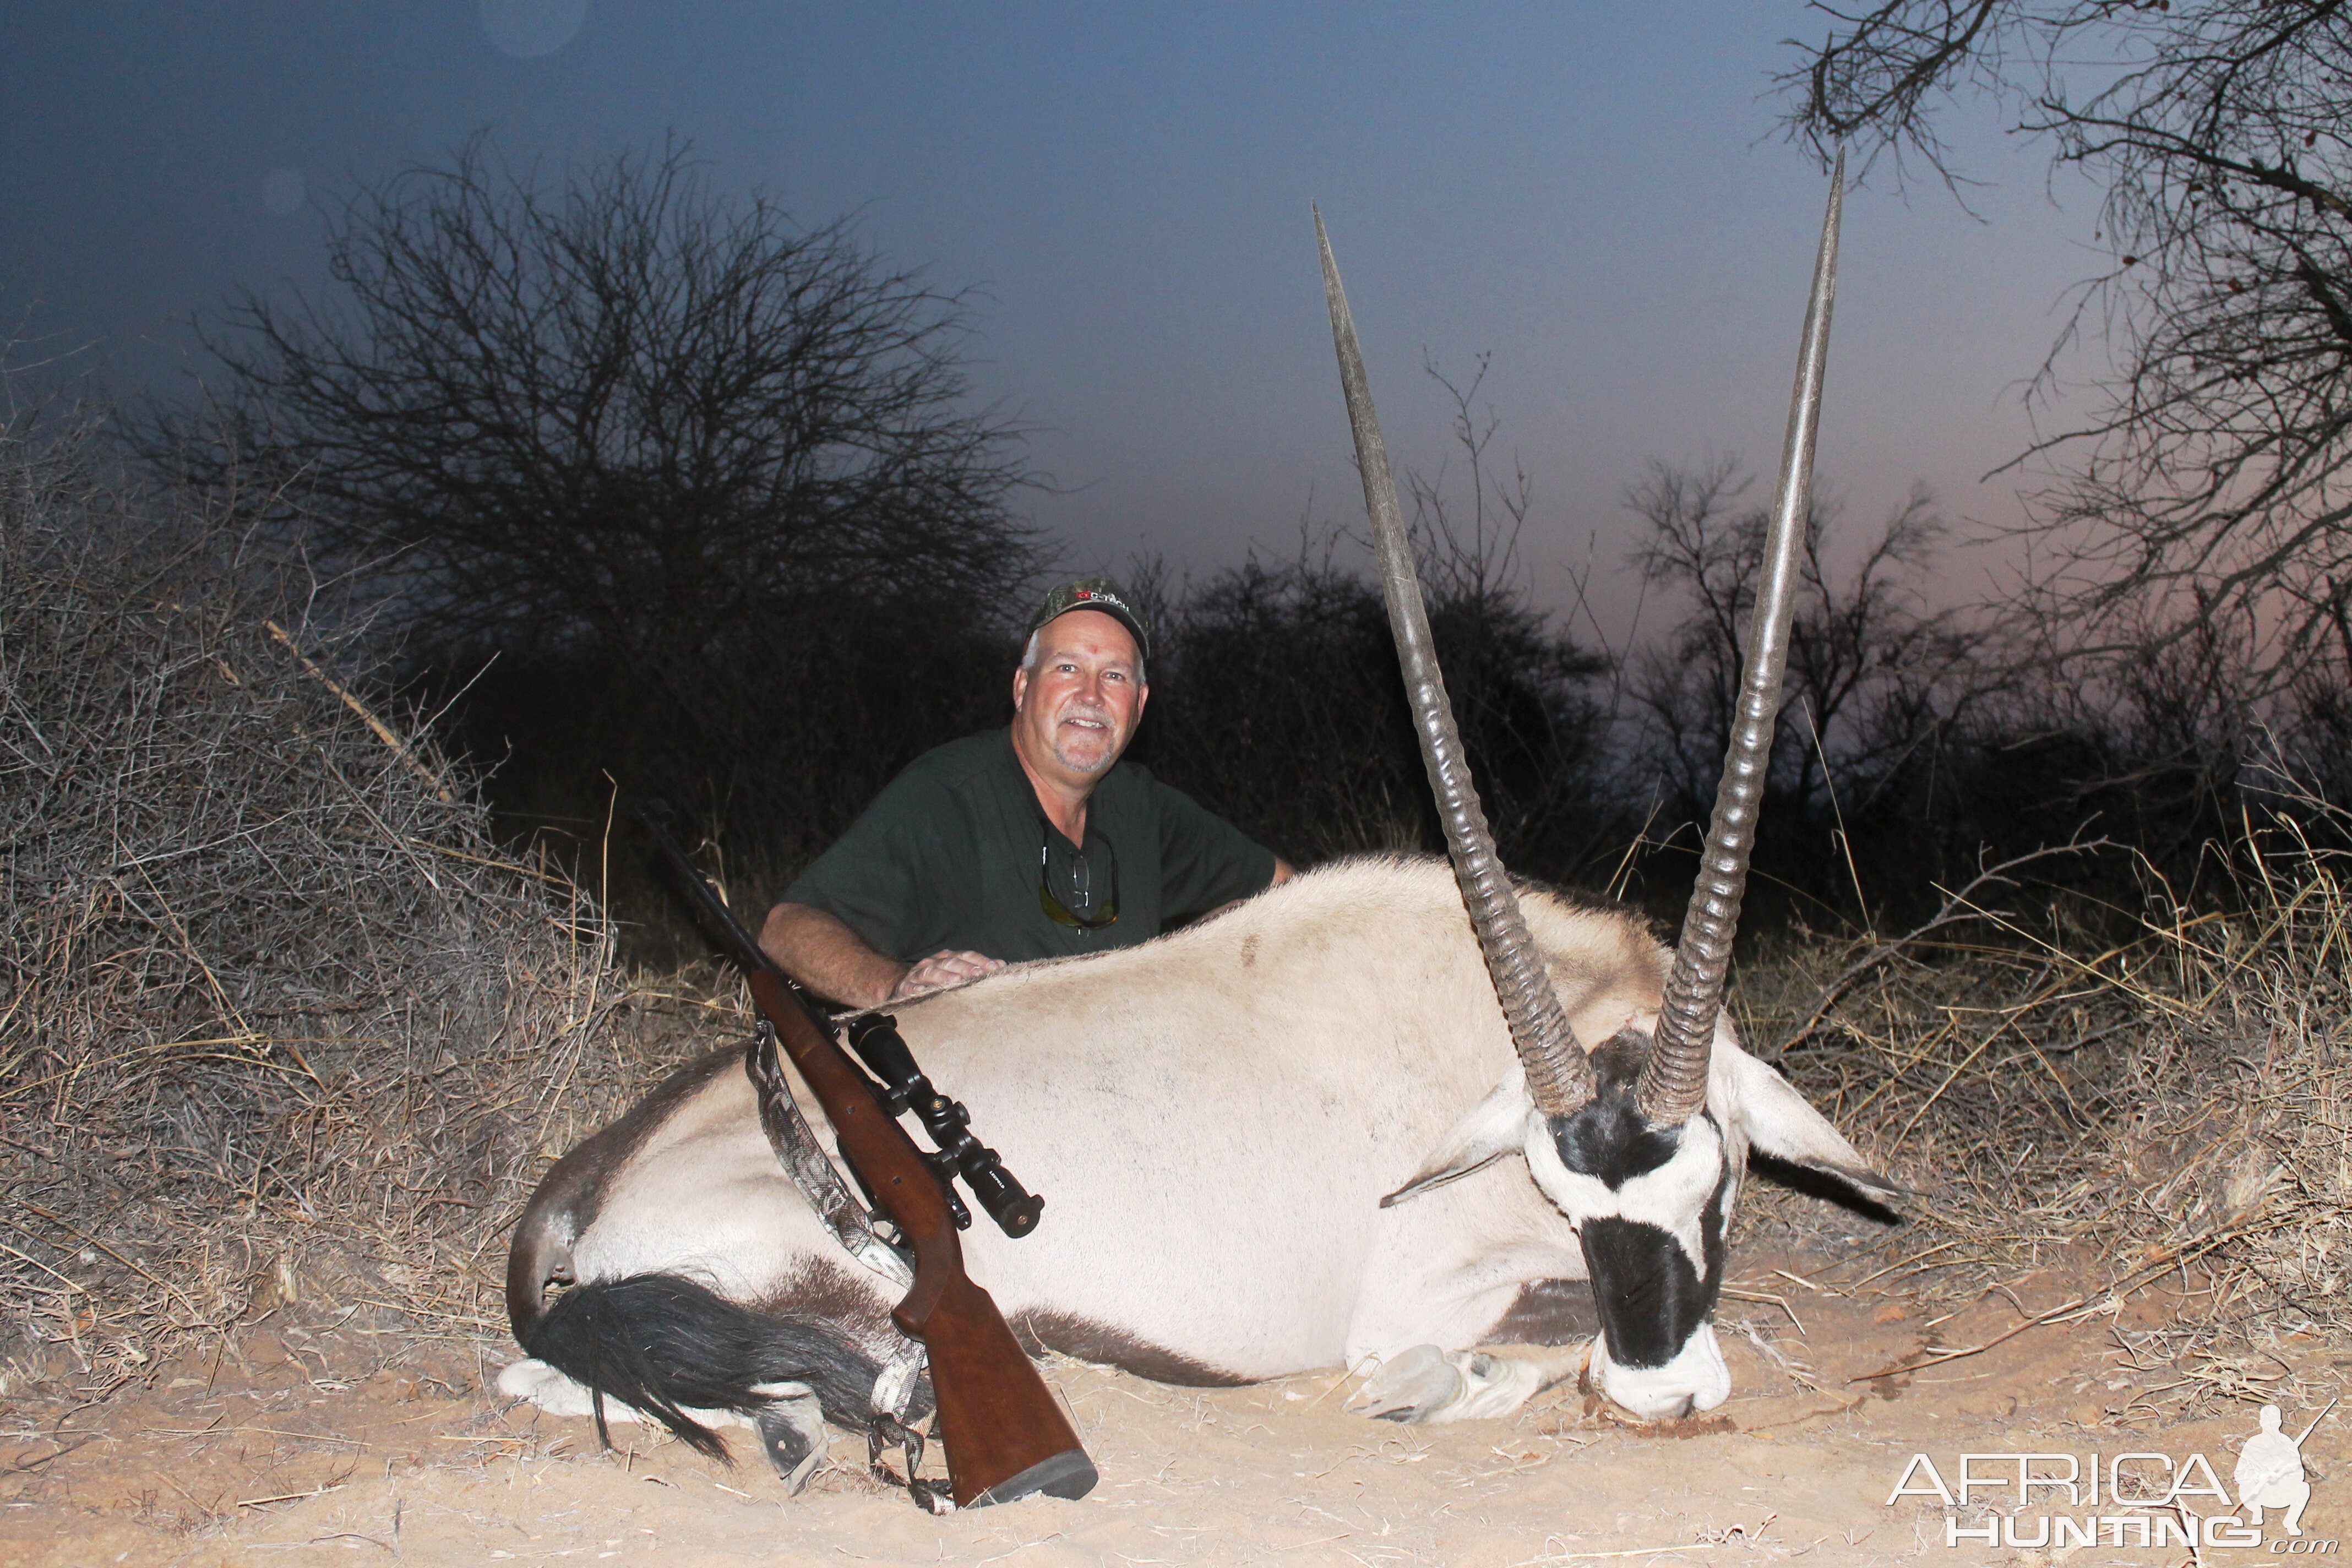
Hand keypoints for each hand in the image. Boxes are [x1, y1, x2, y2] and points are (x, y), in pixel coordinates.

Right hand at [889, 949, 1003, 999]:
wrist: (902, 986)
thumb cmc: (936, 982)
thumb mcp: (955, 973)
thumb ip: (976, 969)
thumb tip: (1001, 965)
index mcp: (946, 958)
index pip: (966, 956)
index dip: (981, 960)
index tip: (995, 967)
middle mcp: (932, 962)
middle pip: (950, 962)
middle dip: (966, 968)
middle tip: (979, 974)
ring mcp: (917, 974)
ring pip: (931, 972)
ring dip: (944, 976)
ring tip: (956, 981)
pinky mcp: (905, 988)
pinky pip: (911, 988)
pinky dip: (917, 989)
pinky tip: (923, 992)